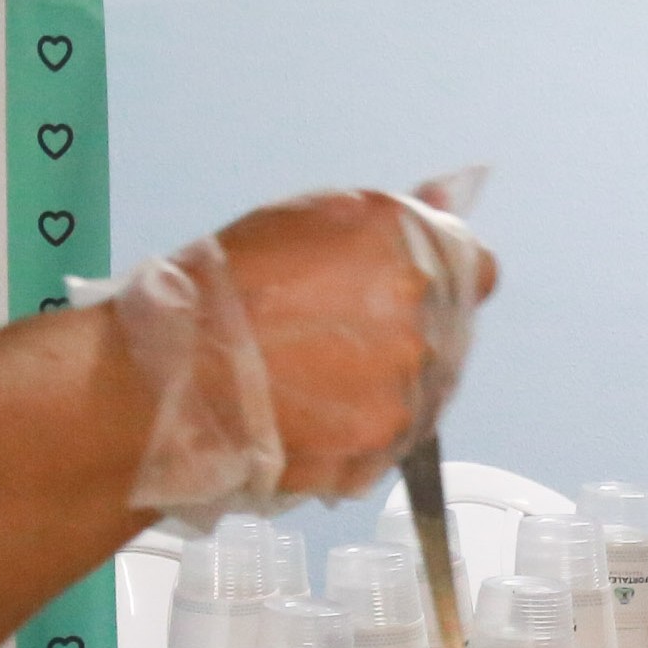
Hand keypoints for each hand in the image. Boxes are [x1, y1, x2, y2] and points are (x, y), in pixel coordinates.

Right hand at [114, 186, 499, 519]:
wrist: (171, 380)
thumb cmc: (224, 287)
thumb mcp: (306, 218)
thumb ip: (392, 215)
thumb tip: (449, 196)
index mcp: (407, 250)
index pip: (476, 266)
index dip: (443, 277)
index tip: (406, 289)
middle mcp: (423, 321)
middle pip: (450, 332)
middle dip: (408, 332)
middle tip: (335, 337)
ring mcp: (408, 394)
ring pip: (425, 389)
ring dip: (388, 384)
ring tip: (316, 380)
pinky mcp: (382, 451)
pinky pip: (394, 437)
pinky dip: (364, 429)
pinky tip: (314, 415)